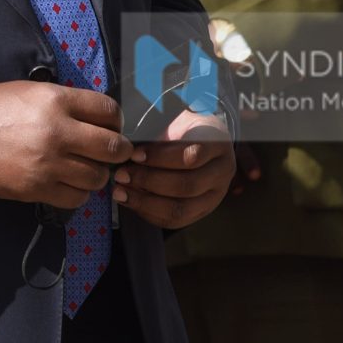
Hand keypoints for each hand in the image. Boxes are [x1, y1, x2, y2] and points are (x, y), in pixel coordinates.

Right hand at [0, 82, 133, 208]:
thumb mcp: (28, 91)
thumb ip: (63, 103)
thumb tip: (94, 119)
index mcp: (55, 100)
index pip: (108, 111)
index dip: (116, 120)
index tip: (112, 127)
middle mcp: (57, 131)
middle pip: (112, 147)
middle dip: (119, 151)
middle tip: (113, 152)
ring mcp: (47, 163)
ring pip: (97, 176)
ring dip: (97, 174)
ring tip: (85, 168)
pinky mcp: (36, 188)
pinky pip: (76, 198)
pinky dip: (78, 193)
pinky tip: (68, 183)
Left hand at [110, 106, 235, 228]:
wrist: (198, 141)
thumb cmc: (181, 129)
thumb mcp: (175, 120)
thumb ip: (158, 133)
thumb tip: (126, 146)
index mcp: (218, 144)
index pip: (192, 156)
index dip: (160, 157)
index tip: (134, 153)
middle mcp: (222, 172)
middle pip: (186, 185)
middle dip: (149, 181)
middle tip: (122, 174)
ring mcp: (214, 196)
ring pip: (180, 208)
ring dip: (144, 201)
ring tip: (120, 190)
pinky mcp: (200, 213)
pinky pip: (174, 221)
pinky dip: (147, 213)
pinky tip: (129, 201)